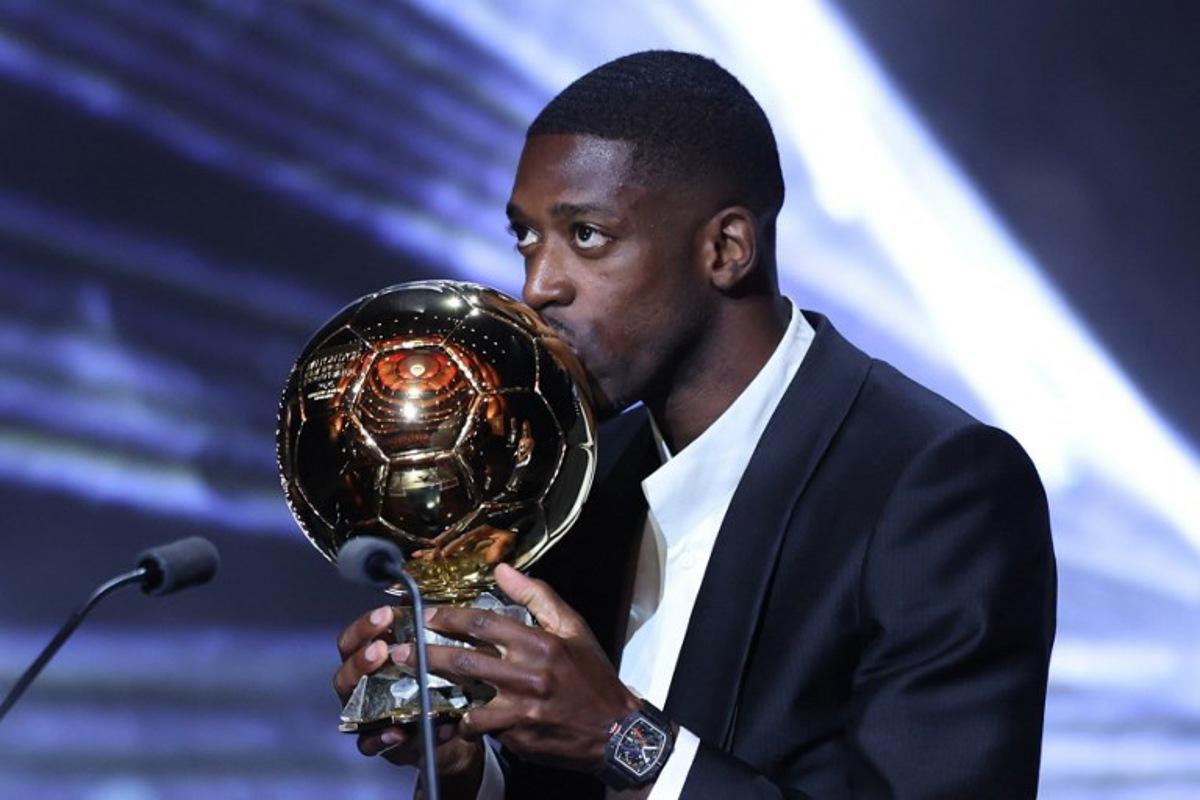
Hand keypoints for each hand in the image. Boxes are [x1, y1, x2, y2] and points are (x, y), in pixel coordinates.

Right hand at [333, 606, 484, 798]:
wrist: (444, 728)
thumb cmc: (430, 684)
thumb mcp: (427, 653)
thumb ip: (418, 627)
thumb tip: (418, 596)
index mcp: (367, 663)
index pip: (353, 641)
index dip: (364, 626)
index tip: (385, 613)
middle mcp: (358, 688)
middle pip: (346, 671)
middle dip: (361, 658)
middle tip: (381, 649)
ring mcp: (363, 717)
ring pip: (350, 705)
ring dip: (367, 693)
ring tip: (384, 682)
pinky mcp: (375, 744)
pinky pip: (369, 744)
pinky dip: (381, 738)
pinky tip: (396, 731)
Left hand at [392, 564, 640, 774]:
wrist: (616, 729)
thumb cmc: (592, 674)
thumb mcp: (573, 627)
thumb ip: (537, 596)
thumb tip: (503, 570)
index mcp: (540, 643)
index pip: (483, 624)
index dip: (449, 618)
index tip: (425, 616)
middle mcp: (528, 675)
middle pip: (464, 662)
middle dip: (426, 656)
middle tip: (399, 652)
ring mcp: (521, 710)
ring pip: (467, 700)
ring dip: (438, 694)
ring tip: (414, 686)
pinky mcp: (519, 737)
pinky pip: (482, 728)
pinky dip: (465, 722)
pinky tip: (452, 717)